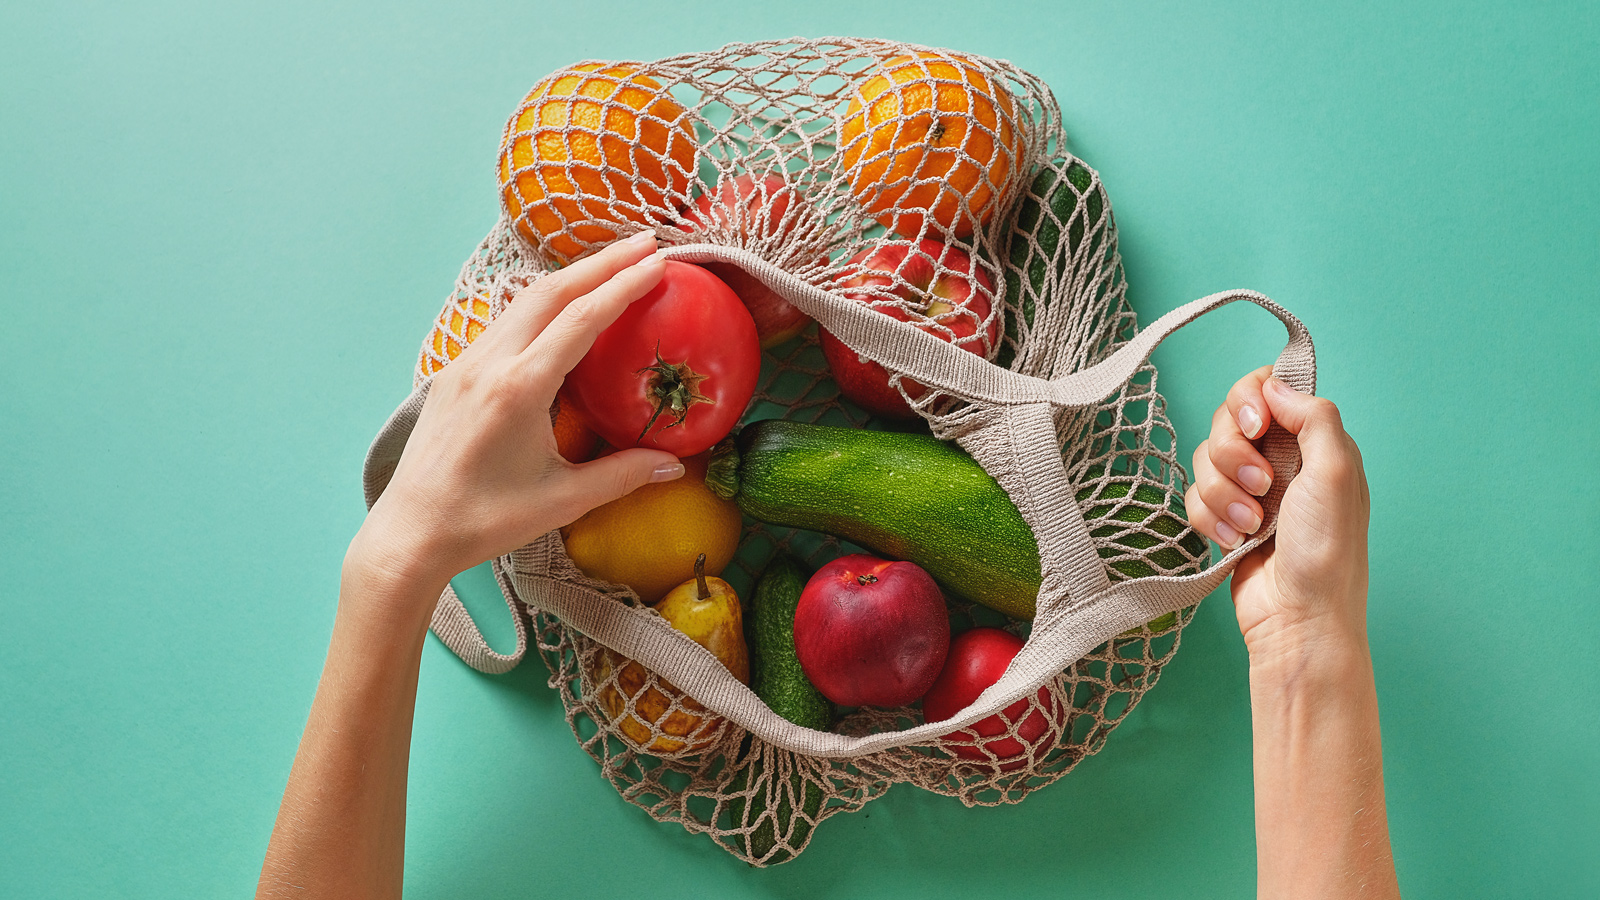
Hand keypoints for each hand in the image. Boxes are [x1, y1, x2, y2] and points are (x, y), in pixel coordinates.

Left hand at [350, 231, 683, 605]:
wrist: (411, 532)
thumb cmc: (484, 521)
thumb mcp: (562, 500)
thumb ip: (622, 475)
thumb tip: (675, 464)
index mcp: (518, 388)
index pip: (581, 319)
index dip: (624, 285)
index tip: (659, 263)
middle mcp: (489, 363)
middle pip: (551, 291)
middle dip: (602, 262)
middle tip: (647, 242)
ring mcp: (465, 363)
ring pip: (523, 301)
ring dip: (571, 278)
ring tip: (612, 266)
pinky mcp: (454, 373)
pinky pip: (504, 324)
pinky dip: (541, 304)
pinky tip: (562, 308)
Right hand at [1185, 366, 1370, 655]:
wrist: (1298, 617)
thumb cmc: (1327, 551)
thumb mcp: (1336, 473)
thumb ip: (1313, 418)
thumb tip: (1276, 385)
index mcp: (1312, 441)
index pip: (1264, 388)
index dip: (1249, 401)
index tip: (1257, 429)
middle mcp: (1280, 459)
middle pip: (1225, 421)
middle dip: (1233, 456)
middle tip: (1261, 487)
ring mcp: (1249, 489)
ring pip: (1204, 460)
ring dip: (1224, 495)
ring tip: (1252, 526)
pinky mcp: (1224, 517)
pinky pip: (1194, 496)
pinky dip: (1211, 520)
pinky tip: (1237, 542)